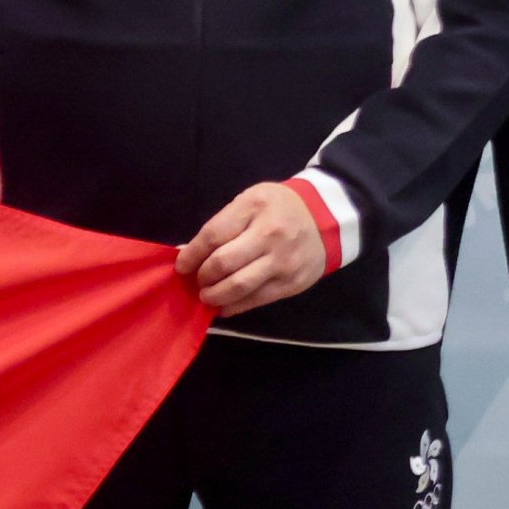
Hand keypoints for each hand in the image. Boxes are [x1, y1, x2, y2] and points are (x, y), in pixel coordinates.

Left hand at [178, 181, 328, 315]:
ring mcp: (283, 262)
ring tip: (206, 295)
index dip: (192, 255)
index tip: (181, 266)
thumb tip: (188, 253)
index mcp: (254, 208)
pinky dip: (235, 307)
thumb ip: (222, 225)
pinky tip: (223, 306)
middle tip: (197, 280)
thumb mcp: (249, 202)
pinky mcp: (292, 283)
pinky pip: (257, 300)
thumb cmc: (277, 208)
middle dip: (202, 276)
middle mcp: (270, 235)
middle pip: (223, 263)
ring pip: (239, 286)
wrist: (326, 219)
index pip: (213, 236)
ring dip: (215, 295)